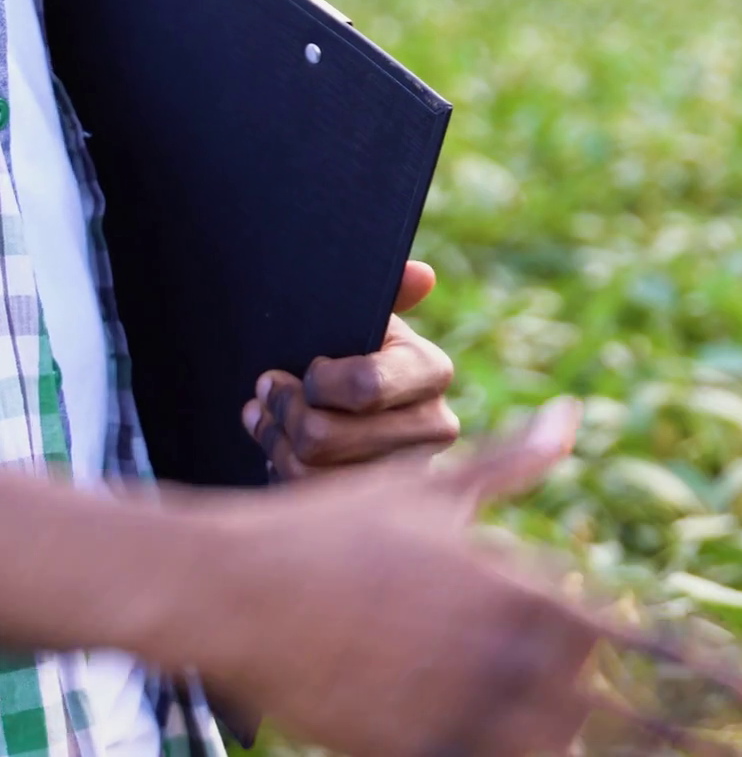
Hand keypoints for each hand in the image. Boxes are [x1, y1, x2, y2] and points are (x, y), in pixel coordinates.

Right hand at [170, 399, 741, 756]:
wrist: (229, 590)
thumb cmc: (335, 530)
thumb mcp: (434, 489)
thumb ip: (514, 465)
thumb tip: (571, 416)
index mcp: (529, 591)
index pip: (650, 642)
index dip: (715, 676)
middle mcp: (508, 659)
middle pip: (630, 721)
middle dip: (697, 741)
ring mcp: (459, 715)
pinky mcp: (410, 752)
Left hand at [243, 260, 458, 477]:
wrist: (354, 405)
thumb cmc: (353, 351)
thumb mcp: (365, 319)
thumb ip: (388, 293)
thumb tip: (420, 275)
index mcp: (433, 370)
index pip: (364, 386)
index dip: (316, 381)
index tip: (305, 369)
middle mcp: (436, 426)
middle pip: (324, 436)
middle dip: (283, 410)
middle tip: (267, 393)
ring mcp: (407, 473)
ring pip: (309, 470)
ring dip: (275, 440)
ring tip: (269, 419)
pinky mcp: (376, 506)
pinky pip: (307, 498)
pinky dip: (280, 469)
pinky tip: (279, 448)